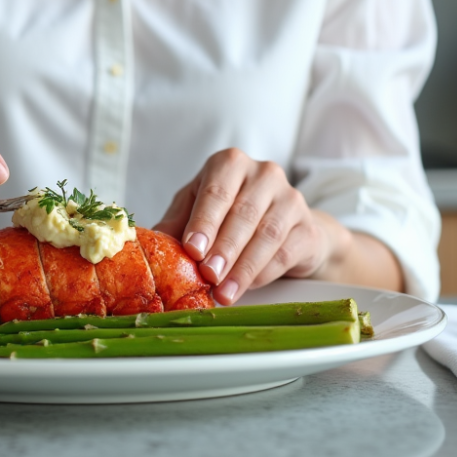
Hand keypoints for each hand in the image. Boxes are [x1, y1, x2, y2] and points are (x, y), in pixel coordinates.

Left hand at [153, 148, 348, 305]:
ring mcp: (290, 198)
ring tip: (224, 292)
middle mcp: (263, 173)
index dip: (204, 222)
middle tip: (208, 276)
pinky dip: (264, 273)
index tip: (193, 249)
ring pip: (267, 234)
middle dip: (224, 249)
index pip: (216, 192)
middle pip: (242, 214)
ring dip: (243, 267)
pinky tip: (246, 287)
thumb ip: (176, 223)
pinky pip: (286, 252)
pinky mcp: (308, 227)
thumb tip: (148, 245)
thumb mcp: (196, 209)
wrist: (283, 225)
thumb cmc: (229, 213)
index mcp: (229, 164)